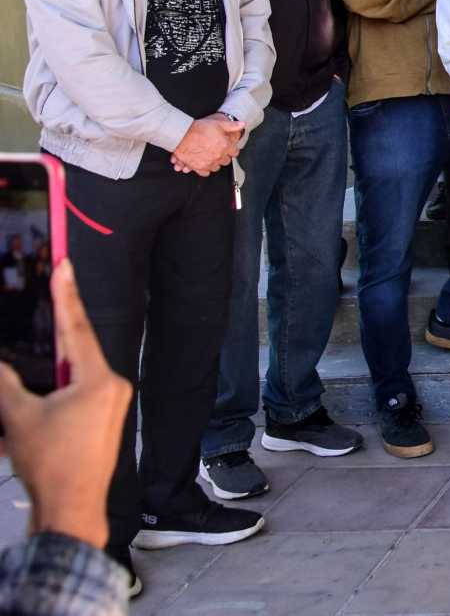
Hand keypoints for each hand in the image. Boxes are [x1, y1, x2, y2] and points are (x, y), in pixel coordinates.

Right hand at [0, 261, 131, 548]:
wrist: (71, 510)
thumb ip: (5, 383)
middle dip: (53, 338)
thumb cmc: (52, 465)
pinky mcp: (103, 422)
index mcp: (98, 379)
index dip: (67, 296)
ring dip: (48, 376)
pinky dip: (54, 395)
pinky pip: (76, 396)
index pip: (77, 329)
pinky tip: (37, 407)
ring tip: (34, 397)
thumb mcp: (18, 418)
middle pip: (75, 352)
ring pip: (73, 377)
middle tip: (48, 302)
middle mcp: (112, 387)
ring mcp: (111, 406)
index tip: (65, 266)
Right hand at [171, 115, 243, 174]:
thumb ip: (232, 126)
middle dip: (223, 156)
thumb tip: (242, 124)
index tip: (229, 149)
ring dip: (214, 163)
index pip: (234, 152)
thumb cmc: (198, 129)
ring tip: (209, 156)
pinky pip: (205, 173)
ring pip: (216, 167)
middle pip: (226, 161)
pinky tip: (203, 162)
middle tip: (217, 151)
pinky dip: (205, 169)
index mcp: (225, 146)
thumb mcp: (218, 124)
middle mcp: (218, 156)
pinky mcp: (199, 167)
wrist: (181, 135)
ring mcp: (209, 163)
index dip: (232, 150)